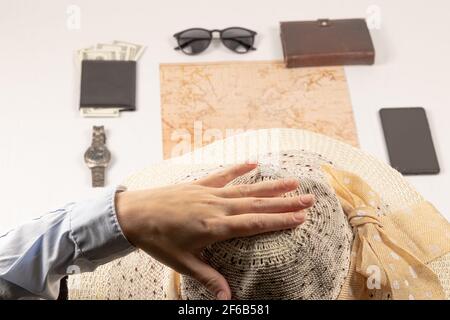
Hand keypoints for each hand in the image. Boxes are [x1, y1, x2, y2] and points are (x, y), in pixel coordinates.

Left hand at [115, 163, 313, 299]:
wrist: (133, 214)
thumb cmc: (157, 240)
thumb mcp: (183, 263)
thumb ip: (208, 278)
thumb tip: (227, 298)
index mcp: (215, 227)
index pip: (256, 223)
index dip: (280, 220)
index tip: (301, 218)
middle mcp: (217, 207)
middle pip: (258, 204)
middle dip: (285, 202)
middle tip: (309, 198)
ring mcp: (209, 193)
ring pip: (246, 189)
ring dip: (270, 186)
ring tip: (292, 182)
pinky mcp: (199, 185)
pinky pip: (223, 174)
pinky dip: (239, 168)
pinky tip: (254, 162)